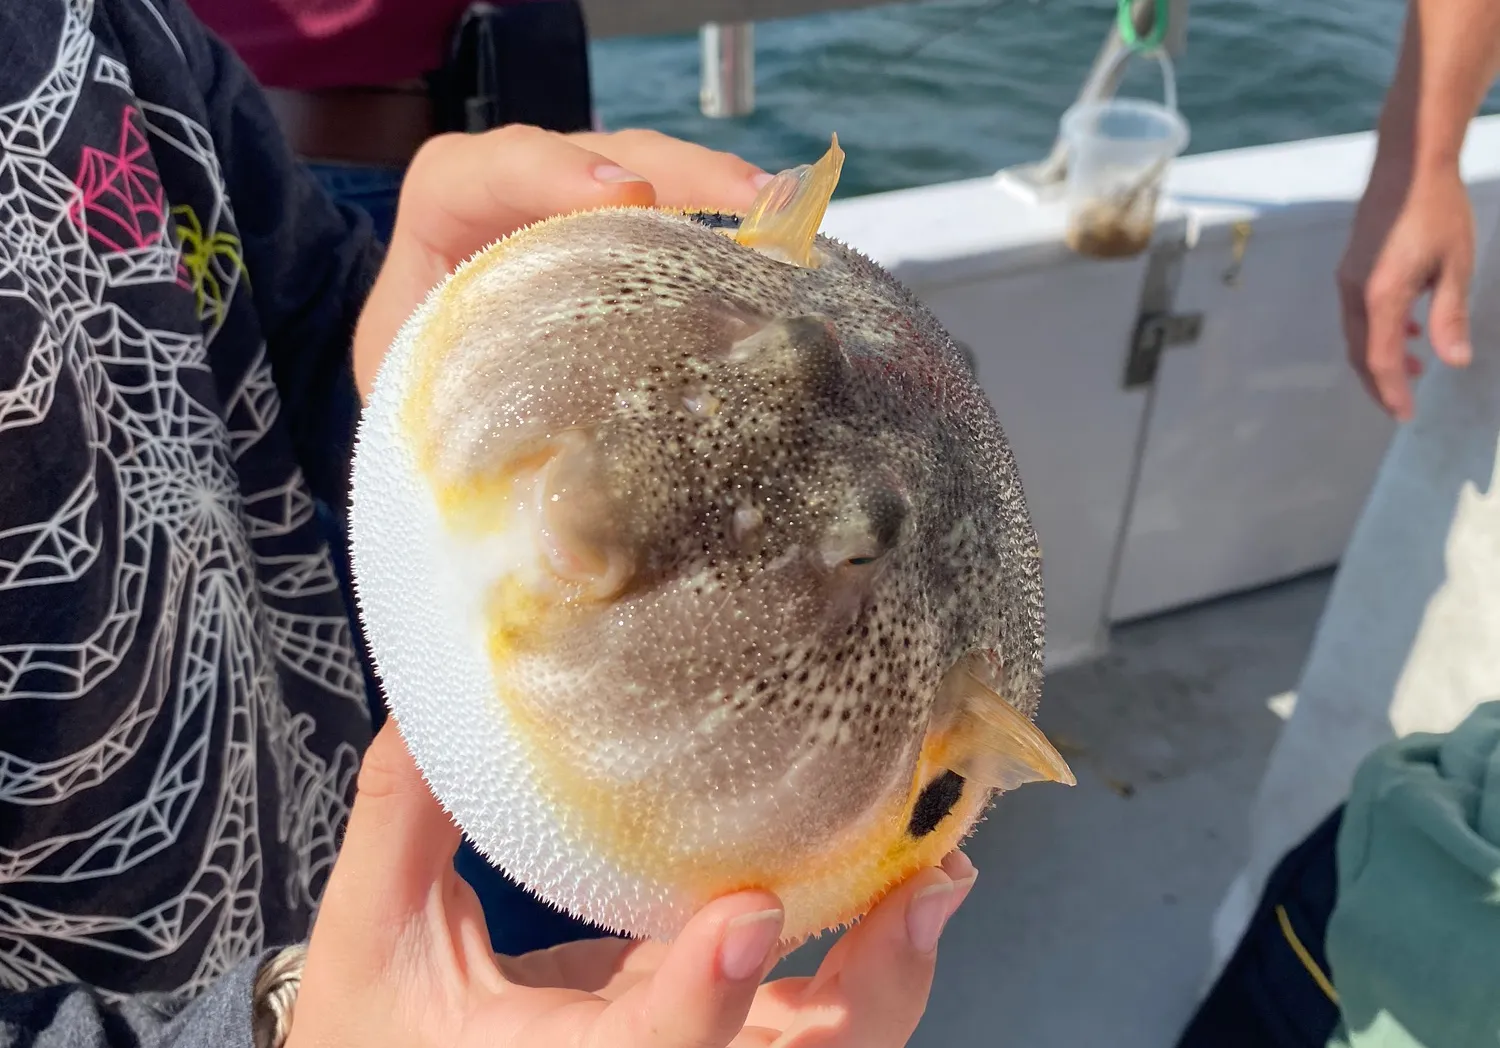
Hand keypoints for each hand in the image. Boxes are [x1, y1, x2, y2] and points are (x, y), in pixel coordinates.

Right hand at [287, 721, 975, 1047]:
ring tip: (934, 876)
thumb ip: (408, 818)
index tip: (746, 912)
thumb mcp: (373, 943)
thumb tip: (444, 696)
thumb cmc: (385, 1041)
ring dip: (888, 975)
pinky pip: (806, 1021)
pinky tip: (893, 890)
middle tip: (926, 886)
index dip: (701, 1000)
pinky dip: (862, 962)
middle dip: (871, 993)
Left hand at [352, 127, 773, 397]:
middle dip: (674, 172)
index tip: (623, 197)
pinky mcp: (622, 243)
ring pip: (647, 176)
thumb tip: (561, 531)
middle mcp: (510, 206)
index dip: (543, 172)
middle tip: (751, 203)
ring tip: (790, 221)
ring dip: (721, 194)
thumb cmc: (426, 420)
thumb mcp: (428, 420)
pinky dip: (731, 233)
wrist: (437, 422)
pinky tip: (786, 250)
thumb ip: (460, 437)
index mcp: (436, 233)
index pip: (471, 175)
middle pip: (589, 158)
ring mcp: (574, 215)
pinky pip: (677, 220)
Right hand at [1336, 153, 1475, 419]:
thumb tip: (1455, 361)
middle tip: (1402, 406)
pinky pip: (1359, 312)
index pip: (1382, 359)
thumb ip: (1451, 316)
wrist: (1409, 163)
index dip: (1393, 392)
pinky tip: (1410, 326)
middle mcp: (1355, 292)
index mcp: (1381, 296)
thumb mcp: (1456, 265)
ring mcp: (1349, 278)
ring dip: (1381, 357)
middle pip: (1361, 353)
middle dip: (1381, 383)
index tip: (1407, 415)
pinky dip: (1379, 331)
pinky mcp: (1352, 266)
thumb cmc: (1438, 209)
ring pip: (1358, 334)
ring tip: (1415, 369)